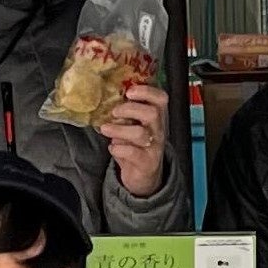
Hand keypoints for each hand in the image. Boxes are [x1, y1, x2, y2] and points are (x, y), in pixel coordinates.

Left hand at [102, 68, 169, 195]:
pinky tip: (112, 148)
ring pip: (140, 133)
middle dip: (130, 109)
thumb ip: (127, 112)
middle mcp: (158, 130)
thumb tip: (108, 96)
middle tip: (114, 112)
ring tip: (106, 129)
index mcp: (157, 117)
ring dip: (119, 129)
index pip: (161, 99)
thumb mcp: (134, 125)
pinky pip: (133, 153)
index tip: (129, 92)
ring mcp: (154, 147)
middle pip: (152, 113)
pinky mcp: (146, 163)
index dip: (147, 91)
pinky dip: (118, 149)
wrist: (144, 175)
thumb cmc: (136, 145)